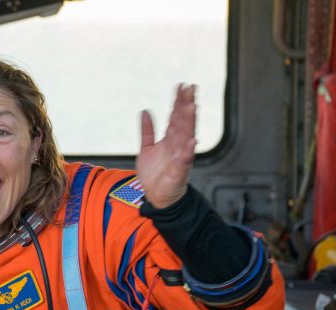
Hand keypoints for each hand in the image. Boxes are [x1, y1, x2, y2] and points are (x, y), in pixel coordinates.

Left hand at [136, 84, 196, 208]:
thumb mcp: (146, 149)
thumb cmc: (155, 174)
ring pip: (185, 136)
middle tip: (190, 89)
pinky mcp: (179, 171)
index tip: (182, 86)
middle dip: (186, 105)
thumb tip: (144, 111)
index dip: (178, 101)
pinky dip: (188, 151)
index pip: (175, 116)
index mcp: (170, 139)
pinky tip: (192, 141)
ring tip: (192, 106)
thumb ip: (147, 131)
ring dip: (189, 122)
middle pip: (183, 122)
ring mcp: (179, 157)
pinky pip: (184, 160)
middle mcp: (177, 145)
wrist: (157, 197)